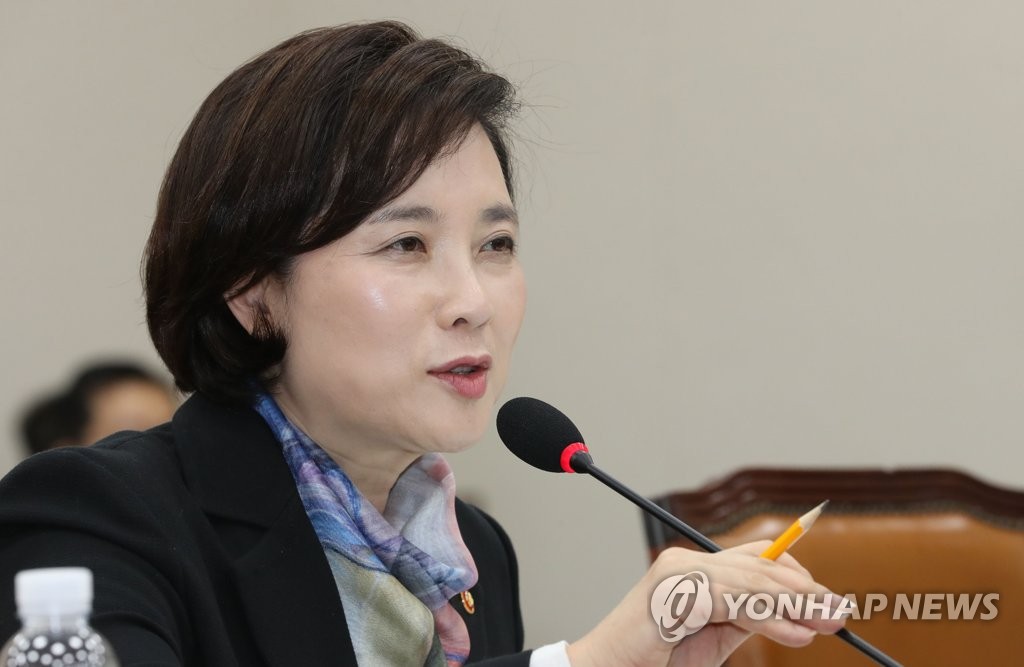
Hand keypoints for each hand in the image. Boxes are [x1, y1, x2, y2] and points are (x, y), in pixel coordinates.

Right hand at [566, 540, 847, 666]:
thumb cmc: (655, 660)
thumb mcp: (713, 638)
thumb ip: (747, 619)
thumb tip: (800, 616)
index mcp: (697, 568)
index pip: (757, 556)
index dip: (796, 575)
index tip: (827, 602)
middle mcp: (686, 561)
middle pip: (759, 565)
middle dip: (804, 590)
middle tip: (839, 613)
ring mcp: (677, 572)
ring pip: (750, 580)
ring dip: (793, 602)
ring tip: (824, 623)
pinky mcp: (671, 592)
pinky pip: (731, 599)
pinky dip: (768, 615)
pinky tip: (794, 631)